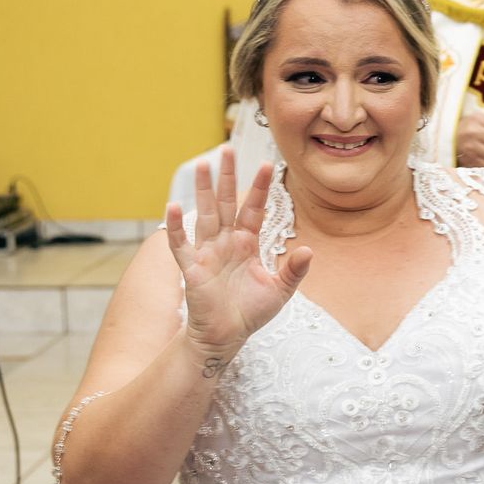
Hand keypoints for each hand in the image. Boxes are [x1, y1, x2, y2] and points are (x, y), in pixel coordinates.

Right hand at [165, 146, 313, 364]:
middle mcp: (226, 241)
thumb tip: (310, 250)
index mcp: (247, 243)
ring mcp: (207, 252)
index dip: (259, 187)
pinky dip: (176, 227)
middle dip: (228, 176)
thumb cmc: (251, 312)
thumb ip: (294, 270)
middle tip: (226, 148)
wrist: (227, 335)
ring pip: (205, 214)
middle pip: (227, 202)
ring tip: (201, 164)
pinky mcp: (191, 267)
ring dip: (202, 190)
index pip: (254, 208)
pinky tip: (173, 206)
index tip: (267, 164)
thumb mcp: (280, 290)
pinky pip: (181, 244)